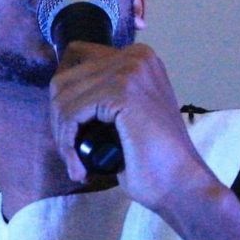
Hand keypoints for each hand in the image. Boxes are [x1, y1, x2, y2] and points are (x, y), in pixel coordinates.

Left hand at [46, 40, 220, 223]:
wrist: (180, 184)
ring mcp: (129, 70)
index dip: (64, 101)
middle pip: (65, 79)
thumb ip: (102, 97)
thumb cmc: (154, 160)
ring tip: (76, 164)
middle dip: (59, 121)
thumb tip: (59, 97)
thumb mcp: (125, 116)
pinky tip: (79, 167)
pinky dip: (67, 143)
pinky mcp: (122, 91)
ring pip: (63, 97)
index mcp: (137, 57)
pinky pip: (72, 113)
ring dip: (62, 136)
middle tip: (71, 154)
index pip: (76, 61)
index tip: (70, 136)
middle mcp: (135, 55)